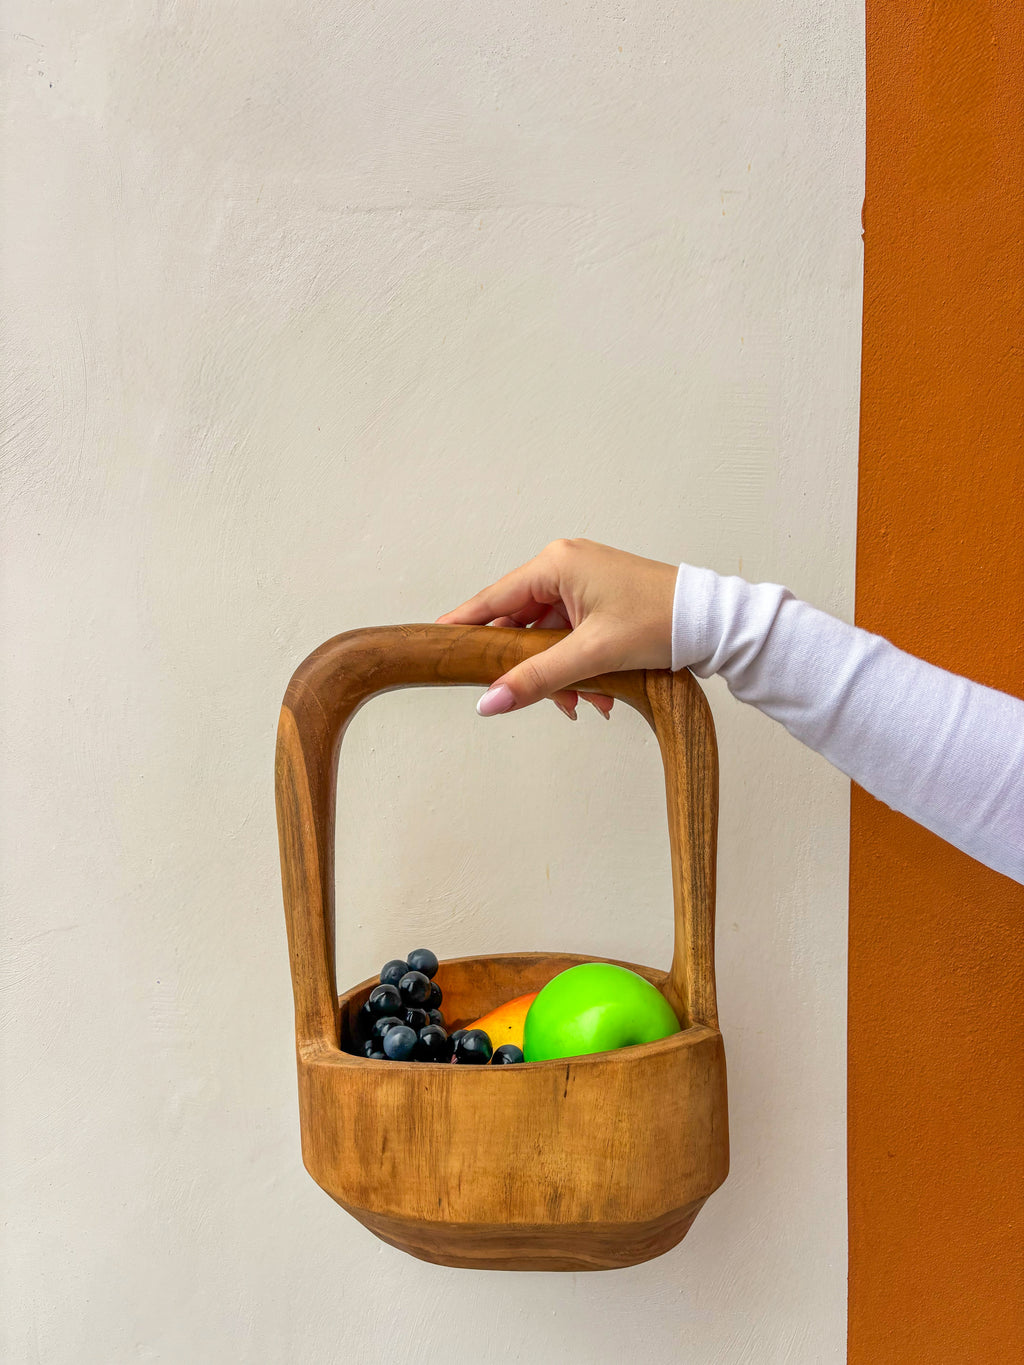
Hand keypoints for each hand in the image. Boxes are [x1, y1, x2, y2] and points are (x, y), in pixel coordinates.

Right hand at [434, 538, 677, 718]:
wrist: (712, 621)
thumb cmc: (661, 621)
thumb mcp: (593, 655)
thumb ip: (537, 678)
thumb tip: (490, 701)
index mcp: (555, 564)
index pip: (491, 600)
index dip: (463, 626)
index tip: (433, 644)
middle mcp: (564, 566)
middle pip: (519, 623)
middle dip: (530, 666)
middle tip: (536, 699)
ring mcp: (582, 582)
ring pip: (546, 636)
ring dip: (559, 674)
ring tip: (585, 703)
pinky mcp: (599, 599)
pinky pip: (569, 636)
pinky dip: (577, 666)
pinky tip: (598, 695)